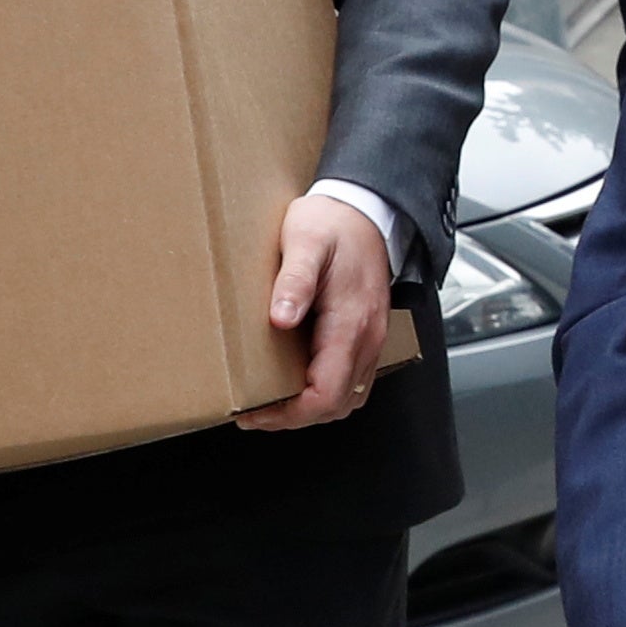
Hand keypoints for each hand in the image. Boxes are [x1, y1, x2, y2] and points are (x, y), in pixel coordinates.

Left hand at [240, 194, 390, 430]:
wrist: (366, 209)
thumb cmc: (334, 224)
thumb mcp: (306, 241)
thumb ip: (294, 281)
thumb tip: (280, 319)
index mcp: (350, 323)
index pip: (326, 394)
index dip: (288, 413)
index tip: (253, 411)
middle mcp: (367, 338)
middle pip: (337, 406)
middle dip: (295, 417)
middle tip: (255, 412)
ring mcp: (372, 338)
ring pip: (348, 398)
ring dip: (311, 408)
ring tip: (273, 401)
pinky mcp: (368, 333)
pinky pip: (352, 380)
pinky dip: (325, 391)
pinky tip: (298, 380)